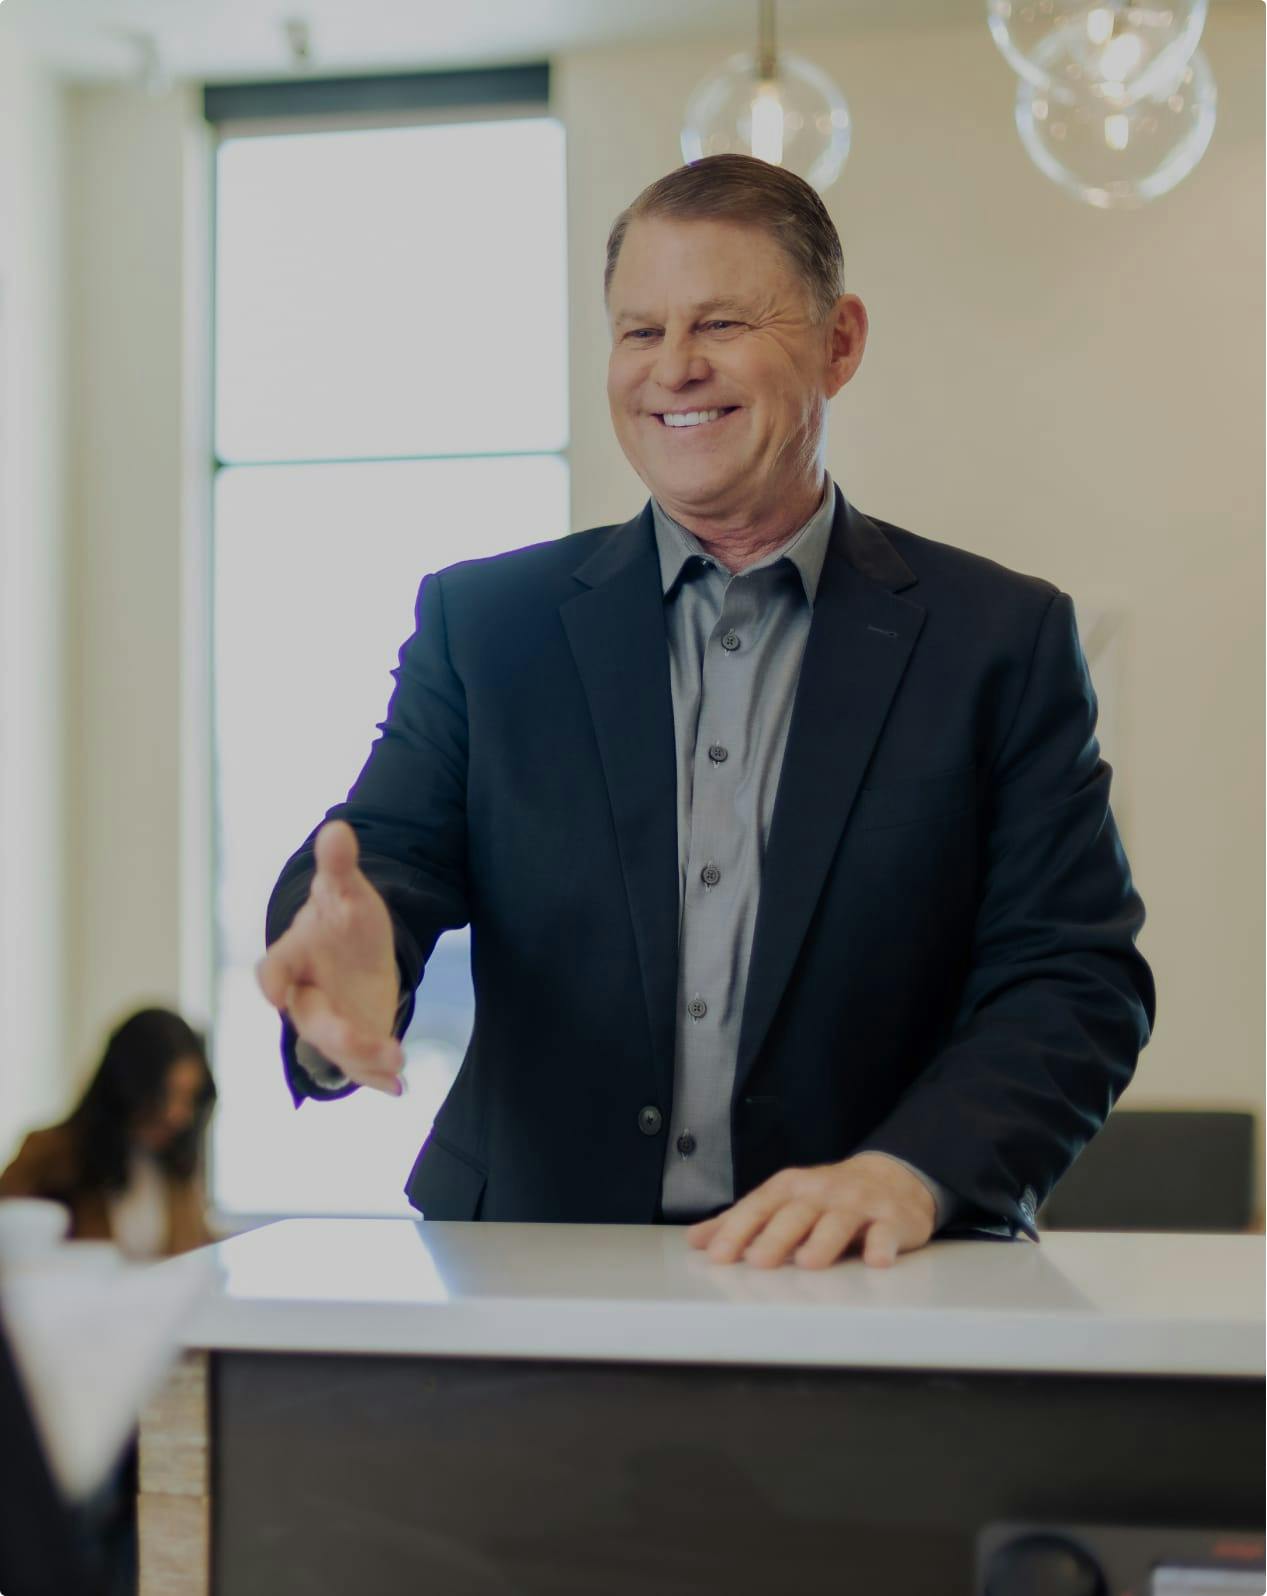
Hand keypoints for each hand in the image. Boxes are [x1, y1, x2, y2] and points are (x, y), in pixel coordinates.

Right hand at [255, 820, 405, 1094]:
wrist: (353, 950)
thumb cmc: (341, 919)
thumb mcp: (345, 891)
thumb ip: (339, 866)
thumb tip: (338, 828)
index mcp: (292, 958)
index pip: (271, 971)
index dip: (271, 981)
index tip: (274, 993)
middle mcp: (304, 997)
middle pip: (311, 1020)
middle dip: (337, 1033)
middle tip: (364, 1040)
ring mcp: (328, 1023)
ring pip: (337, 1050)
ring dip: (364, 1060)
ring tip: (396, 1064)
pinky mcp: (353, 1041)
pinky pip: (359, 1067)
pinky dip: (377, 1078)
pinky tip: (398, 1087)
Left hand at [685, 1153, 936, 1268]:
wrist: (892, 1178)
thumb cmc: (827, 1197)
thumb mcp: (783, 1201)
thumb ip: (742, 1221)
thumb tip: (696, 1240)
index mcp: (790, 1189)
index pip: (759, 1207)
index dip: (737, 1230)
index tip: (718, 1255)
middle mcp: (821, 1192)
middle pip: (796, 1214)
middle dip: (776, 1236)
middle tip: (757, 1262)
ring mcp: (858, 1205)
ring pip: (838, 1222)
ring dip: (823, 1241)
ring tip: (808, 1262)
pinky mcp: (892, 1219)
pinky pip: (886, 1232)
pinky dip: (882, 1245)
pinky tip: (876, 1260)